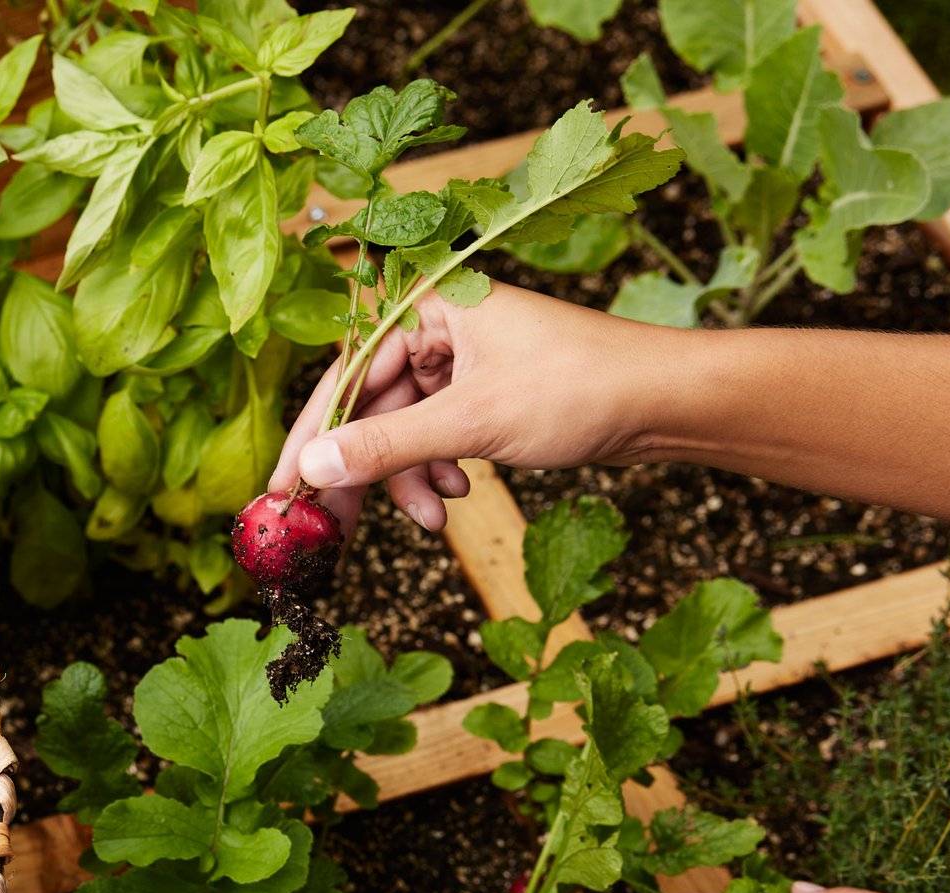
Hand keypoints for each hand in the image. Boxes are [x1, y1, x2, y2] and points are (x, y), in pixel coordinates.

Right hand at [267, 283, 672, 536]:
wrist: (666, 402)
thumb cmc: (581, 387)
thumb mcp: (473, 421)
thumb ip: (387, 446)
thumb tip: (312, 469)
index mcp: (431, 305)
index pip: (347, 374)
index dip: (313, 438)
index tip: (283, 492)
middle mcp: (441, 326)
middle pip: (371, 406)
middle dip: (364, 470)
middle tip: (334, 528)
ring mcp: (464, 362)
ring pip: (404, 429)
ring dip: (411, 478)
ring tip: (435, 514)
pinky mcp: (484, 394)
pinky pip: (435, 436)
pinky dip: (439, 471)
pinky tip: (461, 493)